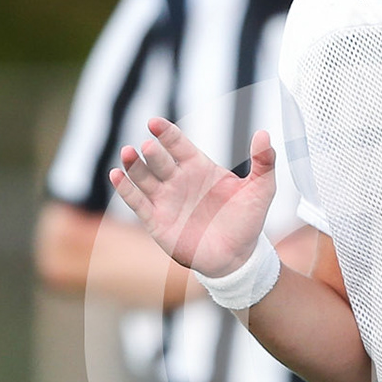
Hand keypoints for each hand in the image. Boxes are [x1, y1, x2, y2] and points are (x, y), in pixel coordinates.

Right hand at [111, 119, 274, 279]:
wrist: (238, 258)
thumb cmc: (247, 222)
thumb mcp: (262, 190)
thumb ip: (264, 161)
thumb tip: (265, 134)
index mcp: (198, 167)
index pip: (177, 144)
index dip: (166, 133)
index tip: (155, 123)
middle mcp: (178, 180)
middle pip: (158, 160)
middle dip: (152, 153)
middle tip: (148, 146)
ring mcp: (165, 199)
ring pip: (143, 177)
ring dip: (134, 166)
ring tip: (128, 153)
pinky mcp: (156, 221)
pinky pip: (136, 202)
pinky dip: (125, 189)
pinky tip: (116, 175)